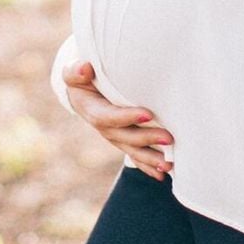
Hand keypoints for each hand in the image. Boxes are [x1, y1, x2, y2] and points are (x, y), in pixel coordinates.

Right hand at [61, 61, 173, 180]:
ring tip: (168, 165)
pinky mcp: (124, 141)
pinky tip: (162, 175)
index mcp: (91, 110)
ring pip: (132, 151)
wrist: (83, 92)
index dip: (127, 117)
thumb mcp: (74, 72)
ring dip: (150, 159)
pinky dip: (147, 167)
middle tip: (168, 138)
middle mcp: (104, 128)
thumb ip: (76, 71)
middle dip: (146, 139)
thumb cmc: (82, 78)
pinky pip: (135, 156)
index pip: (108, 117)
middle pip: (125, 137)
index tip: (148, 114)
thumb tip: (85, 68)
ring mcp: (115, 137)